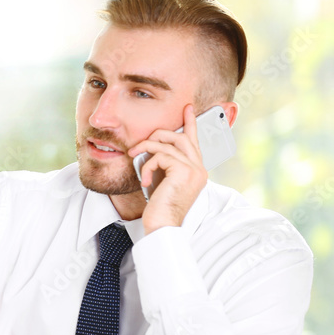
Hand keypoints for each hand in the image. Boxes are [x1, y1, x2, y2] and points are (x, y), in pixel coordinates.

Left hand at [127, 103, 207, 234]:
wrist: (162, 225)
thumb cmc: (159, 208)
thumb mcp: (164, 182)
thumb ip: (166, 165)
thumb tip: (153, 148)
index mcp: (197, 171)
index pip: (194, 141)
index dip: (190, 123)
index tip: (187, 109)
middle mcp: (200, 169)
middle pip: (181, 137)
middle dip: (158, 135)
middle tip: (139, 145)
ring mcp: (194, 169)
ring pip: (167, 144)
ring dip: (146, 149)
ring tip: (134, 158)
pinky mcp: (184, 171)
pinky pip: (160, 156)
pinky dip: (148, 165)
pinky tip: (146, 181)